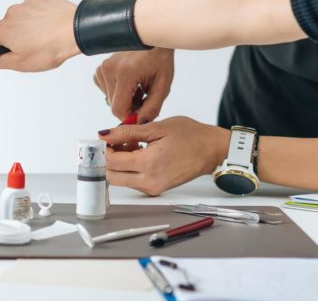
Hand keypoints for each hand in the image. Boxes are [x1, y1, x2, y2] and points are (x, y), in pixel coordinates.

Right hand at [0, 0, 79, 71]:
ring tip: (48, 37)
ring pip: (26, 17)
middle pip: (8, 26)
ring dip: (33, 26)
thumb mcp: (24, 65)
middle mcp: (12, 13)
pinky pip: (40, 8)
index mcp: (4, 30)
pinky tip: (55, 25)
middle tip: (34, 47)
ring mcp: (29, 2)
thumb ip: (4, 62)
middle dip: (17, 35)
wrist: (76, 30)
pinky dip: (45, 16)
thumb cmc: (50, 49)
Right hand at [95, 47, 174, 122]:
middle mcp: (109, 69)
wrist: (152, 38)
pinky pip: (106, 90)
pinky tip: (129, 83)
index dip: (130, 117)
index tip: (142, 115)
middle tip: (145, 98)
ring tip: (139, 88)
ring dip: (124, 100)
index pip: (119, 109)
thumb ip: (152, 107)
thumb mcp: (162, 85)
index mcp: (125, 73)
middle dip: (130, 107)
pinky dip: (118, 91)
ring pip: (110, 99)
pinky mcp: (100, 68)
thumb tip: (140, 123)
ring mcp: (103, 67)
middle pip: (114, 105)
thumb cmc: (160, 58)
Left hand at [100, 117, 229, 195]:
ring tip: (135, 144)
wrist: (212, 150)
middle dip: (111, 158)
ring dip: (121, 164)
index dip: (106, 148)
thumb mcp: (157, 127)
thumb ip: (127, 132)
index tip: (111, 137)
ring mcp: (153, 188)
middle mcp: (149, 182)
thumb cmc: (191, 136)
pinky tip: (142, 152)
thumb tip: (105, 134)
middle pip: (112, 176)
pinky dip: (131, 168)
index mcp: (149, 164)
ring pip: (122, 180)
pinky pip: (134, 182)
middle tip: (120, 141)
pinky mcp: (157, 189)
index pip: (111, 162)